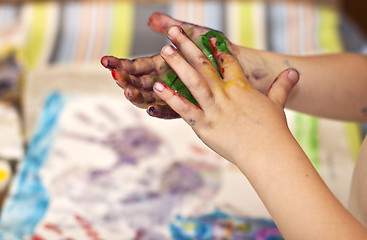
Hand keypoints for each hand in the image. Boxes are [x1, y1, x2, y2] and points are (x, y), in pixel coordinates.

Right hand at [101, 12, 241, 118]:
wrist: (248, 70)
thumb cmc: (222, 51)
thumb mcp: (198, 35)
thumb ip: (176, 28)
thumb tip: (151, 18)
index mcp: (167, 65)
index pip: (138, 66)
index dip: (122, 63)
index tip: (105, 61)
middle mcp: (170, 81)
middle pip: (140, 83)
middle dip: (124, 79)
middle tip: (113, 75)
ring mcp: (180, 95)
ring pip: (152, 98)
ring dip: (139, 95)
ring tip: (127, 89)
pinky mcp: (193, 107)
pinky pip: (174, 111)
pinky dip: (162, 108)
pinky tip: (152, 106)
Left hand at [153, 25, 298, 162]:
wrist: (268, 152)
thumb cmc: (273, 130)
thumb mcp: (277, 104)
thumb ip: (282, 86)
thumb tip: (295, 72)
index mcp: (241, 87)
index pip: (228, 62)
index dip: (217, 50)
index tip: (208, 38)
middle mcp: (225, 94)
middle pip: (204, 65)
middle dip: (188, 46)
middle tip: (174, 32)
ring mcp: (214, 109)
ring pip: (193, 81)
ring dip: (177, 64)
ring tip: (164, 50)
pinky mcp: (204, 125)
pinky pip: (184, 109)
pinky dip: (170, 97)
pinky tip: (156, 86)